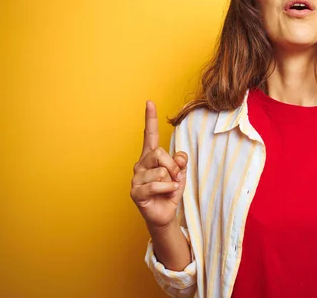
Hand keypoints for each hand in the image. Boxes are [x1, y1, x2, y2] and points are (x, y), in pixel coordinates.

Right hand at [130, 100, 187, 228]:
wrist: (165, 213)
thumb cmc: (170, 190)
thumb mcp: (180, 173)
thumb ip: (180, 161)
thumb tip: (179, 157)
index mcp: (150, 156)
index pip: (150, 134)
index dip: (150, 118)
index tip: (150, 102)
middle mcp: (140, 164)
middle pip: (160, 153)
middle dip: (173, 166)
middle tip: (174, 178)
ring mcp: (136, 177)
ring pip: (160, 170)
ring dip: (171, 180)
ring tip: (168, 188)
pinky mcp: (135, 192)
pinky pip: (157, 185)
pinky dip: (167, 189)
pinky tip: (165, 194)